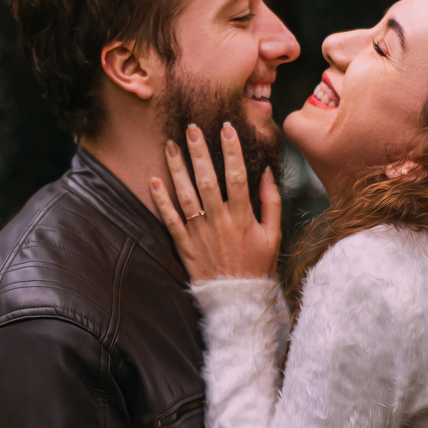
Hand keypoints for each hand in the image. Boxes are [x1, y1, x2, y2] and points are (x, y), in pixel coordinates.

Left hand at [149, 122, 280, 281]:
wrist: (238, 299)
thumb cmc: (258, 265)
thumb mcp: (274, 235)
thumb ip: (272, 203)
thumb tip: (266, 173)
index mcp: (243, 217)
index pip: (236, 176)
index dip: (232, 151)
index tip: (227, 128)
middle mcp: (219, 222)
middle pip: (207, 180)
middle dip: (199, 152)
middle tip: (191, 128)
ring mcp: (200, 233)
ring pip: (186, 196)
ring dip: (177, 169)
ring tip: (170, 145)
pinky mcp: (184, 245)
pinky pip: (170, 220)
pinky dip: (160, 201)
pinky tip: (153, 180)